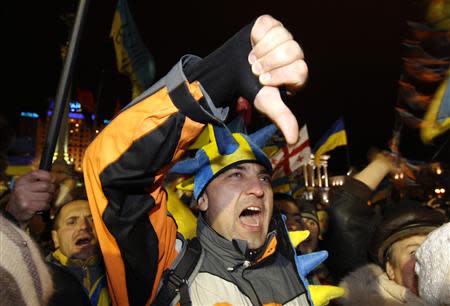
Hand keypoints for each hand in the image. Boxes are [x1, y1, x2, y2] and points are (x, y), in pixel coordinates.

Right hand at [5, 170, 54, 227]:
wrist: (14, 214)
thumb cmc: (24, 199)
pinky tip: (41, 206)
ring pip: (47, 196)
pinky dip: (46, 206)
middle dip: (51, 190)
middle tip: (49, 192)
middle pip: (46, 185)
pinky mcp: (27, 206)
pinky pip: (45, 204)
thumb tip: (54, 179)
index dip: (49, 176)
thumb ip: (38, 181)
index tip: (52, 180)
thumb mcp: (27, 186)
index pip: (38, 173)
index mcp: (22, 180)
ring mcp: (23, 197)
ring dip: (48, 199)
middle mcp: (21, 187)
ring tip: (43, 200)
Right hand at [249, 15, 307, 143]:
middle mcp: (294, 54)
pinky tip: (252, 45)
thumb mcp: (266, 103)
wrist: (231, 72)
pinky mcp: (271, 24)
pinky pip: (269, 25)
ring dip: (261, 51)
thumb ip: (282, 117)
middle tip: (255, 70)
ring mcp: (284, 37)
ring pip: (282, 36)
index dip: (280, 75)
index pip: (300, 70)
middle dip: (269, 63)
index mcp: (297, 72)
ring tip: (252, 59)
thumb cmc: (251, 88)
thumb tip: (293, 139)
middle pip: (292, 50)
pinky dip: (257, 37)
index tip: (263, 81)